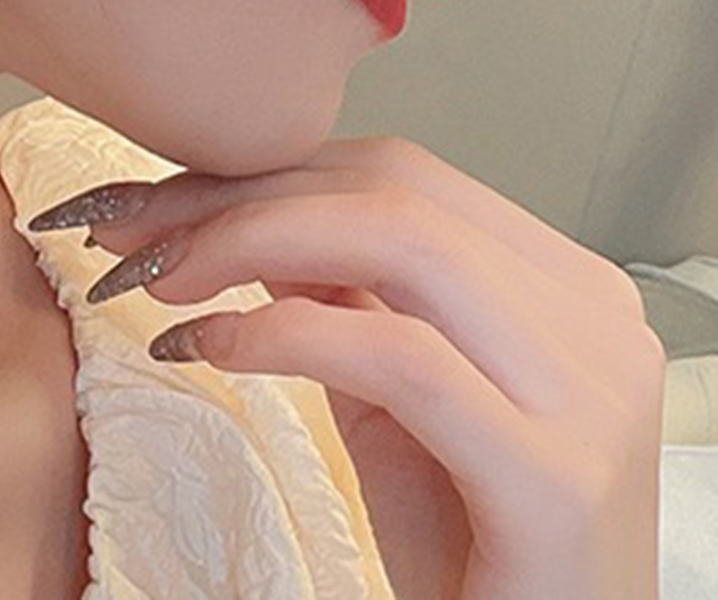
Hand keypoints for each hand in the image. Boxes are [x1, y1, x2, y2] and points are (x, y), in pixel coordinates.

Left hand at [44, 136, 666, 599]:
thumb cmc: (471, 547)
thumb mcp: (387, 393)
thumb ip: (336, 289)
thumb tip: (236, 204)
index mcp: (561, 284)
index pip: (396, 175)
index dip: (262, 169)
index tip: (155, 196)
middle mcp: (593, 317)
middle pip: (390, 190)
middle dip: (236, 196)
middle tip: (125, 228)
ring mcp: (589, 392)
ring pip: (400, 239)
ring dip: (245, 240)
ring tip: (155, 280)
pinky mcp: (557, 476)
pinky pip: (399, 356)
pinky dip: (283, 331)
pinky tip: (207, 348)